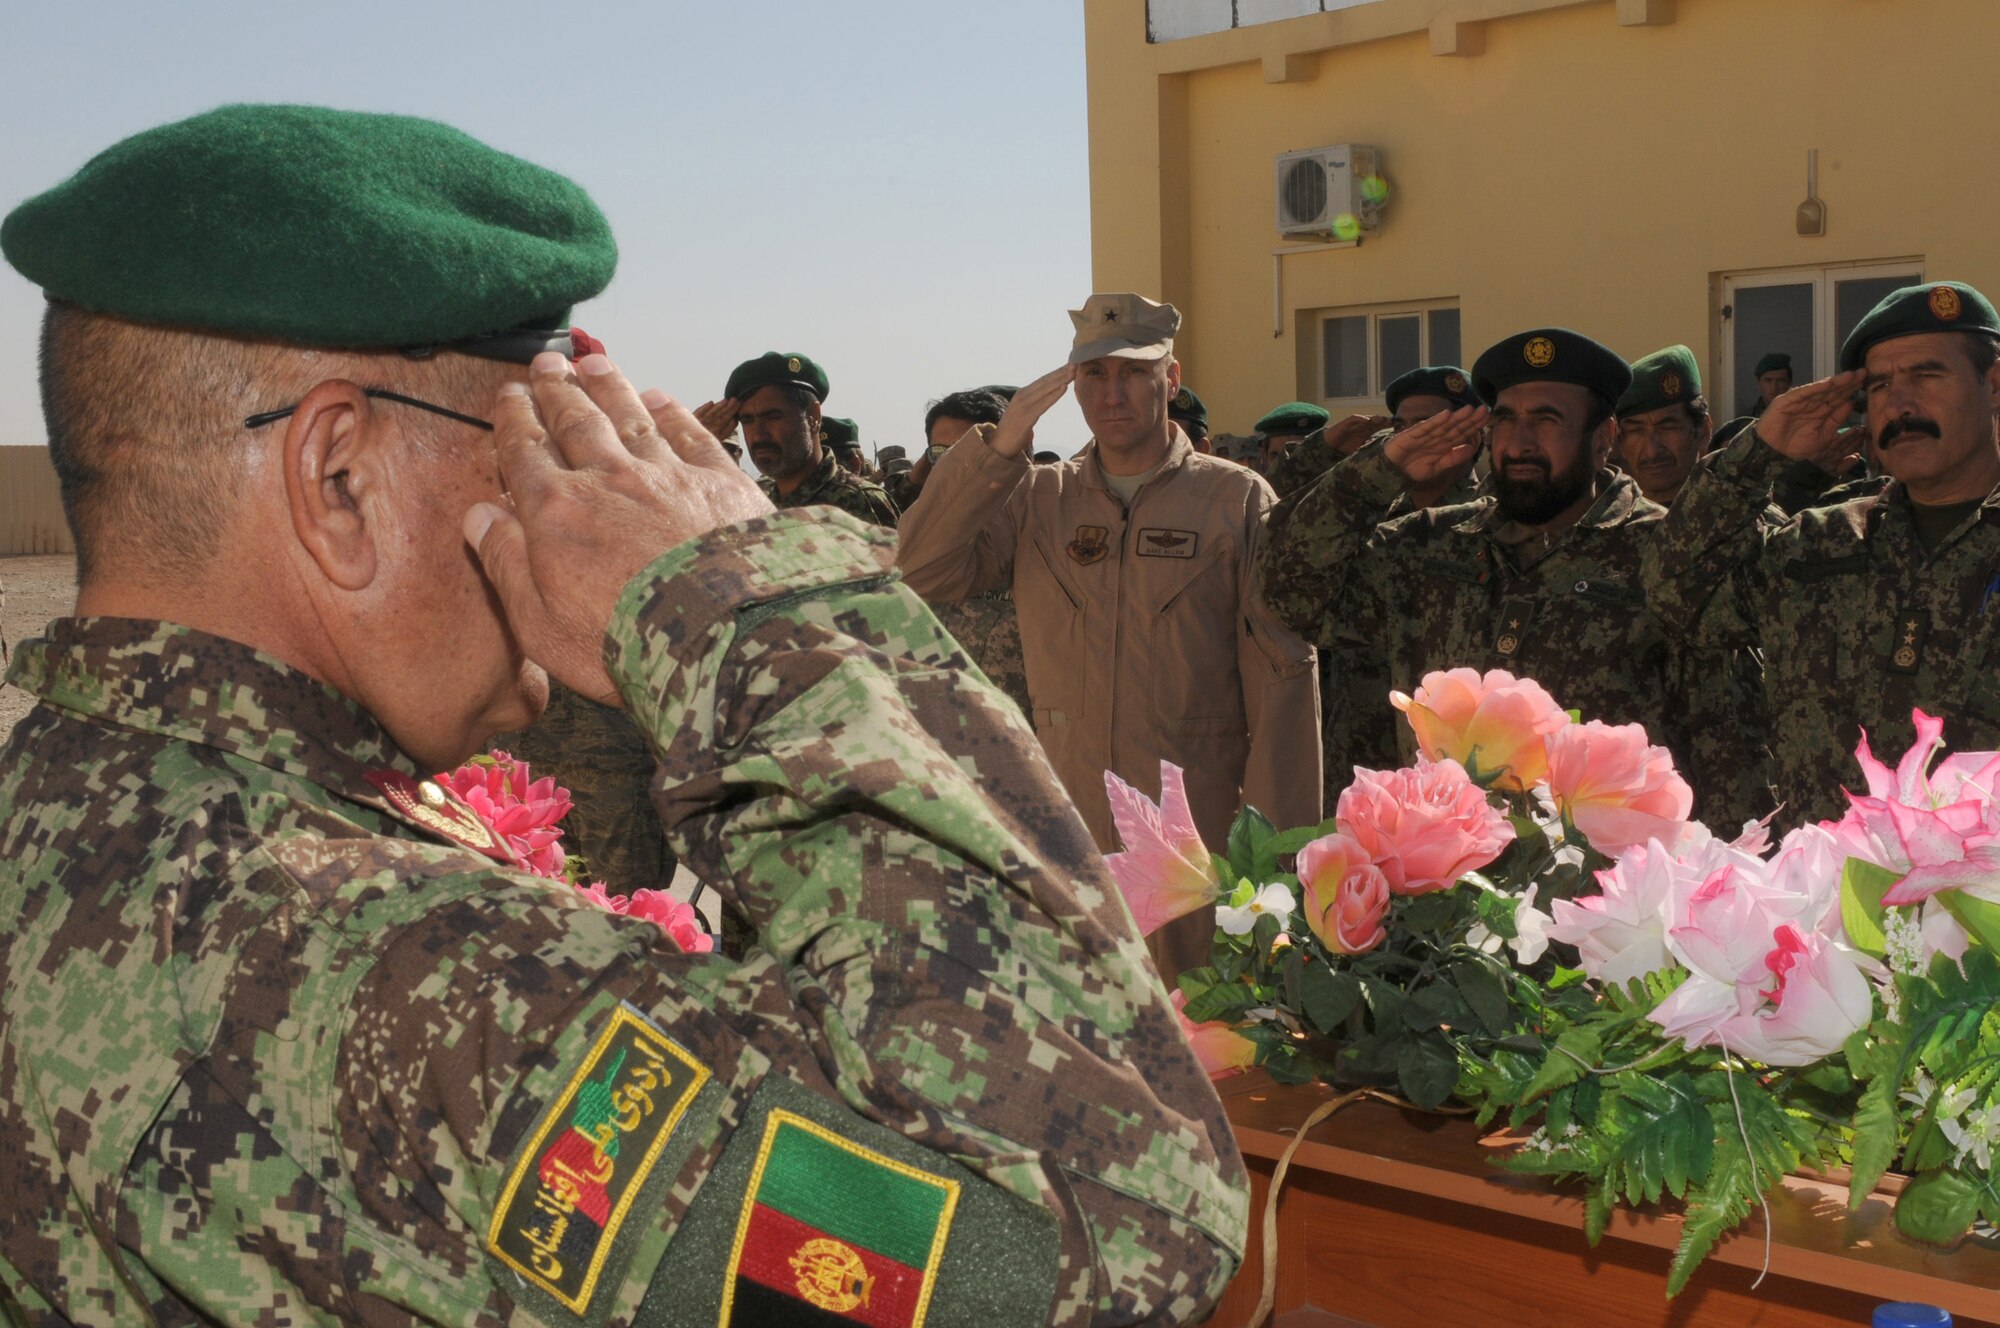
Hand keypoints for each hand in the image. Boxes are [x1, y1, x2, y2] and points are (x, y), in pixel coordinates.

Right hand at [464, 353, 772, 704]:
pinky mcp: (721, 483)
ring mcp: (668, 475)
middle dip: (557, 390)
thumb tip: (478, 515)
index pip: (526, 452)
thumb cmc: (621, 645)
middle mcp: (609, 478)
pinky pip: (690, 434)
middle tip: (546, 364)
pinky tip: (662, 398)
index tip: (508, 395)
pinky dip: (672, 412)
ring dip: (610, 386)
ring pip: (631, 416)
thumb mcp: (540, 622)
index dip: (515, 420)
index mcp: (557, 511)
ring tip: (595, 362)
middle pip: (576, 422)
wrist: (721, 638)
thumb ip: (506, 563)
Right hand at [989, 365, 1073, 459]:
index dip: (1056, 372)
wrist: (999, 445)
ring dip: (1060, 380)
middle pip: (1045, 382)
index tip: (1069, 366)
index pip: (1042, 381)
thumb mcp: (1025, 412)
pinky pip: (1044, 404)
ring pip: (1045, 389)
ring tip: (1073, 372)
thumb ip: (1035, 404)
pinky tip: (1064, 387)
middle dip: (1060, 372)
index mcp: (1022, 394)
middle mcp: (1022, 396)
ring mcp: (1023, 405)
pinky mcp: (1026, 416)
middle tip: (1075, 364)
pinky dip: (1055, 394)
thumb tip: (1047, 399)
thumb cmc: (1014, 430)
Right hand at [1326, 413, 1391, 457]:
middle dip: (1386, 421)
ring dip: (1375, 418)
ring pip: (1368, 418)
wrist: (1331, 446)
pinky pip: (1355, 418)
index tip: (1400, 427)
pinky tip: (1366, 420)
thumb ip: (1371, 448)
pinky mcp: (1347, 422)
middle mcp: (1364, 426)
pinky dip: (1360, 419)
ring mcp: (1356, 423)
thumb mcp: (1361, 450)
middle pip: (1377, 421)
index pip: (1381, 427)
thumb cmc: (1346, 448)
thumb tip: (1385, 453)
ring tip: (1383, 420)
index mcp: (1368, 432)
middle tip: (1395, 422)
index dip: (1389, 426)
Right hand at [1381, 404, 1488, 484]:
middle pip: (1455, 427)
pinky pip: (1425, 428)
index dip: (1474, 425)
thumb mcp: (1436, 468)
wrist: (1390, 472)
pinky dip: (1435, 421)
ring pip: (1443, 425)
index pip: (1461, 433)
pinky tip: (1446, 414)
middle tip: (1483, 409)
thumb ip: (1452, 459)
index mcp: (1443, 444)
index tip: (1487, 418)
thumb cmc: (1412, 468)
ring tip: (1469, 409)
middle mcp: (1435, 437)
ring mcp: (1424, 435)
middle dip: (1469, 419)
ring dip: (1456, 417)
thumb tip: (1471, 449)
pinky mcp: (1411, 435)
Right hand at [1753, 371, 1865, 473]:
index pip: (1839, 398)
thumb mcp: (1823, 436)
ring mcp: (1799, 401)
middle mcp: (1812, 404)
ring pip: (1820, 390)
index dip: (1852, 390)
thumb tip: (1850, 403)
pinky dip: (1816, 388)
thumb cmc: (1796, 447)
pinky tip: (1829, 382)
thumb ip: (1836, 420)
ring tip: (1851, 375)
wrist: (1772, 453)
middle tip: (1864, 372)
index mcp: (1820, 412)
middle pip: (1832, 391)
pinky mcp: (1786, 401)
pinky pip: (1803, 393)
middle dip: (1848, 382)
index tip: (1866, 383)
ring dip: (1835, 382)